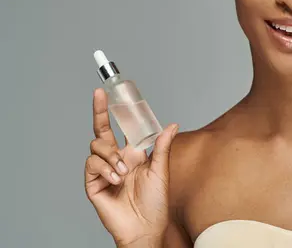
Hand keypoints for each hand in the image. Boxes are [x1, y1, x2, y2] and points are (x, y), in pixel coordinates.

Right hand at [84, 88, 178, 246]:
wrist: (146, 227)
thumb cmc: (155, 202)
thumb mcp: (161, 171)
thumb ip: (163, 147)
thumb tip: (172, 124)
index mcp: (132, 153)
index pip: (121, 127)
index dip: (115, 111)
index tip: (109, 92)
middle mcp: (116, 158)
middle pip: (101, 130)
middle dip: (98, 111)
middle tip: (98, 95)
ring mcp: (103, 170)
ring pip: (97, 146)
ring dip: (111, 155)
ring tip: (123, 171)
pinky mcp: (93, 183)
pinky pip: (92, 165)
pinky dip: (104, 168)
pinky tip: (116, 178)